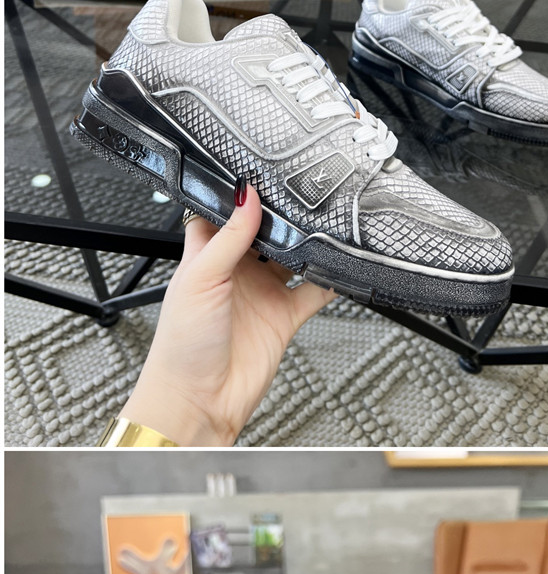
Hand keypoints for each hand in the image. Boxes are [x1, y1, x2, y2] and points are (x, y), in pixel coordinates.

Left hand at [118, 188, 326, 447]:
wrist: (198, 400)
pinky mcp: (283, 318)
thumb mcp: (200, 278)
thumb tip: (246, 196)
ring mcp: (261, 294)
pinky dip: (330, 280)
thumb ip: (228, 236)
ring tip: (325, 221)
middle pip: (264, 232)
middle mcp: (235, 272)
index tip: (260, 173)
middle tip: (304, 192)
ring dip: (308, 243)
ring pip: (293, 258)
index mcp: (206, 256)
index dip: (239, 195)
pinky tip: (340, 264)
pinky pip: (314, 292)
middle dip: (282, 215)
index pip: (223, 214)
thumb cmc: (180, 345)